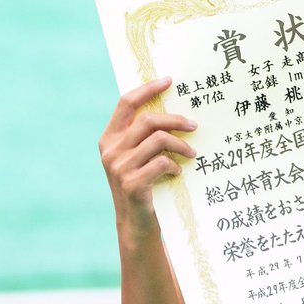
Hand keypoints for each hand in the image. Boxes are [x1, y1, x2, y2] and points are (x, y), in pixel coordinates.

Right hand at [99, 77, 197, 230]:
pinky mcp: (132, 183)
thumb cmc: (143, 185)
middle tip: (194, 126)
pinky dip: (175, 165)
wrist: (135, 223)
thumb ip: (143, 137)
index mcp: (109, 139)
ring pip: (159, 140)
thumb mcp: (136, 158)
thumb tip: (174, 112)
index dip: (147, 89)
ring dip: (181, 145)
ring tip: (192, 153)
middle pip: (148, 120)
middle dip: (175, 120)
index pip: (126, 103)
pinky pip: (162, 163)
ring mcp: (119, 167)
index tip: (169, 80)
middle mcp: (110, 150)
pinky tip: (178, 172)